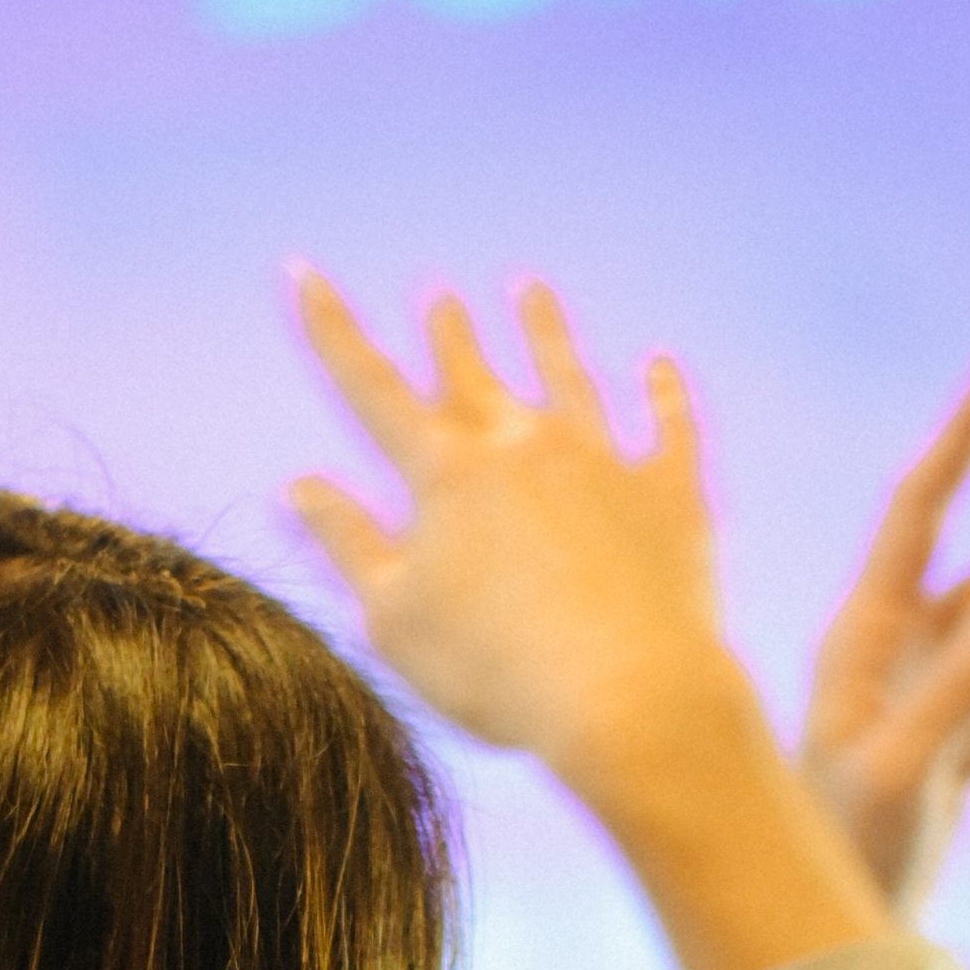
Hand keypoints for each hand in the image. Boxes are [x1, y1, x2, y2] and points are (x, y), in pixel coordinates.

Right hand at [287, 268, 884, 969]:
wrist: (630, 699)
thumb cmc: (497, 673)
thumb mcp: (395, 619)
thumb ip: (347, 544)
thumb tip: (297, 485)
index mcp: (446, 475)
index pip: (371, 388)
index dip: (332, 329)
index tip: (303, 271)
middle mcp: (523, 447)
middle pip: (473, 375)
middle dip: (447, 332)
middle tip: (437, 291)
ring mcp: (604, 462)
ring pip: (568, 377)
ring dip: (545, 332)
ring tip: (530, 289)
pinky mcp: (672, 496)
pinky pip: (669, 429)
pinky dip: (664, 394)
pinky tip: (660, 365)